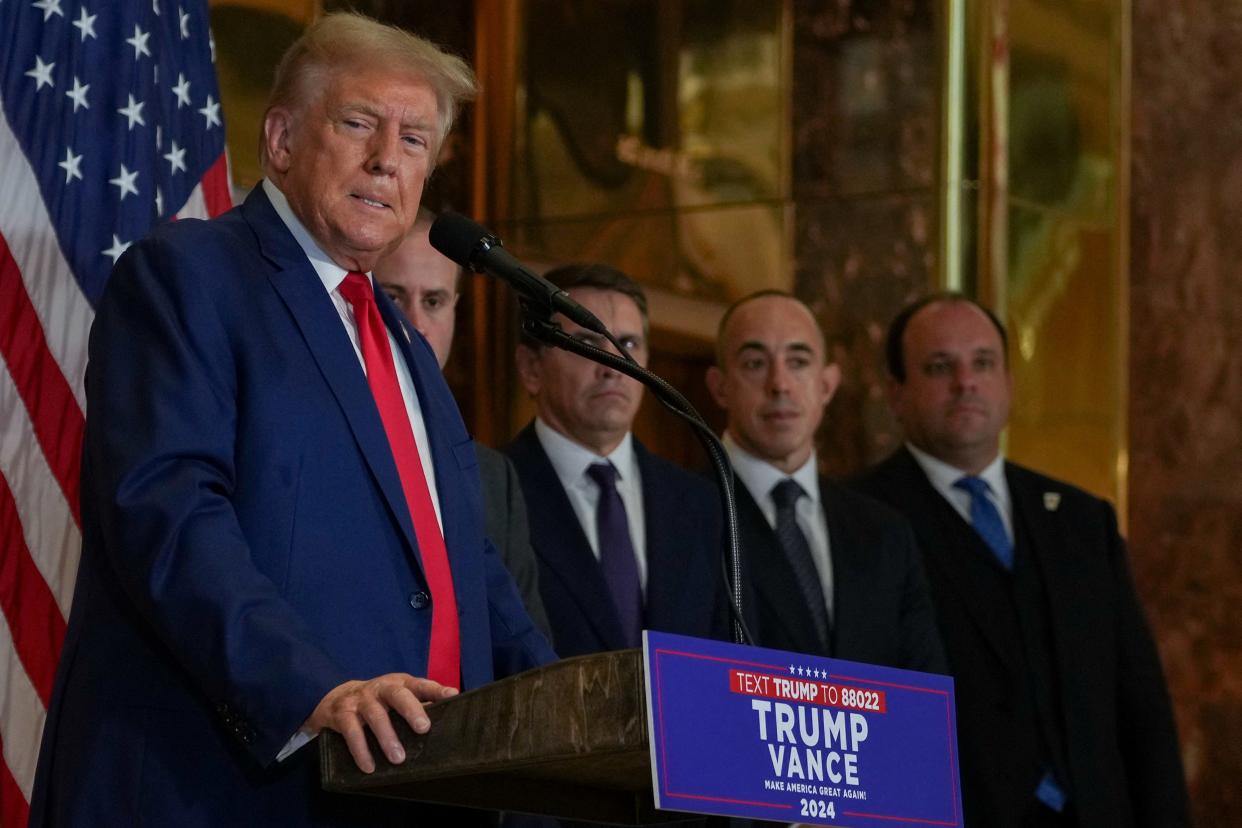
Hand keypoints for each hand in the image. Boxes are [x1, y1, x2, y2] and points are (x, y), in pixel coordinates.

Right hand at [306, 673, 457, 772]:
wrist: (336, 698)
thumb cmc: (378, 701)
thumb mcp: (398, 698)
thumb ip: (420, 704)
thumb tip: (448, 718)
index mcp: (399, 683)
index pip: (420, 684)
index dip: (436, 689)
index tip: (452, 696)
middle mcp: (381, 688)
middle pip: (398, 694)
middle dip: (411, 709)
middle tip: (423, 728)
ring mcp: (360, 700)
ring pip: (375, 715)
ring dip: (387, 737)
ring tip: (398, 758)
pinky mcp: (342, 714)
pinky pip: (351, 732)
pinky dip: (361, 750)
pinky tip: (369, 766)